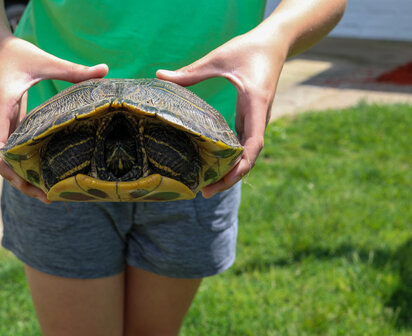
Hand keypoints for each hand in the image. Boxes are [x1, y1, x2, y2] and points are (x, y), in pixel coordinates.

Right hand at [0, 36, 107, 202]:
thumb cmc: (15, 52)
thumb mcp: (44, 61)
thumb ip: (72, 69)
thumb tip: (105, 70)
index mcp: (0, 106)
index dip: (6, 165)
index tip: (24, 180)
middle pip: (1, 160)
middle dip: (19, 180)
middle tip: (46, 197)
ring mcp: (1, 123)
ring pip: (5, 158)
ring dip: (21, 176)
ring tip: (47, 193)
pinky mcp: (8, 123)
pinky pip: (12, 149)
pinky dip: (24, 164)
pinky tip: (43, 173)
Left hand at [157, 30, 287, 197]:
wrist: (276, 43)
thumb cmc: (249, 48)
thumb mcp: (219, 58)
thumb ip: (191, 71)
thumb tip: (159, 76)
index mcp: (255, 105)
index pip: (253, 144)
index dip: (240, 166)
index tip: (221, 180)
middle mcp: (258, 118)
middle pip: (249, 157)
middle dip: (231, 177)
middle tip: (205, 191)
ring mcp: (255, 120)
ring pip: (246, 154)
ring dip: (231, 171)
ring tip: (206, 185)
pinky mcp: (250, 118)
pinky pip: (242, 144)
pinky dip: (230, 158)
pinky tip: (212, 164)